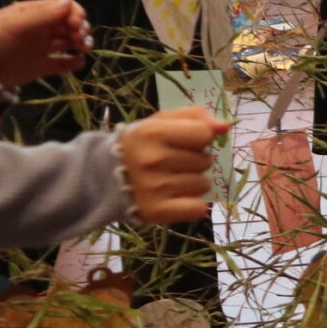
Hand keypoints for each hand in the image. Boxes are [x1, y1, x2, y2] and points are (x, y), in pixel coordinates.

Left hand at [0, 0, 91, 90]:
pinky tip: (78, 61)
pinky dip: (75, 62)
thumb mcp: (18, 23)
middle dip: (81, 28)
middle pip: (70, 24)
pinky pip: (64, 63)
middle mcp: (41, 28)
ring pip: (70, 41)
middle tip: (80, 39)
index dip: (75, 14)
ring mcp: (42, 47)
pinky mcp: (42, 66)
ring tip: (83, 49)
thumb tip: (70, 1)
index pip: (64, 7)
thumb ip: (44, 14)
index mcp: (35, 13)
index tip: (76, 25)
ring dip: (82, 42)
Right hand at [117, 105, 229, 223]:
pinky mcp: (156, 211)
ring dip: (192, 183)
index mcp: (152, 132)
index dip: (199, 138)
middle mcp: (152, 159)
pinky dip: (191, 205)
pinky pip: (197, 209)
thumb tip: (224, 125)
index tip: (185, 142)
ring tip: (170, 180)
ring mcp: (154, 187)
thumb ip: (192, 117)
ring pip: (203, 184)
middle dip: (193, 161)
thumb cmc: (139, 146)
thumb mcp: (158, 123)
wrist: (102, 177)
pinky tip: (175, 198)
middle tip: (171, 163)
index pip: (204, 134)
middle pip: (205, 161)